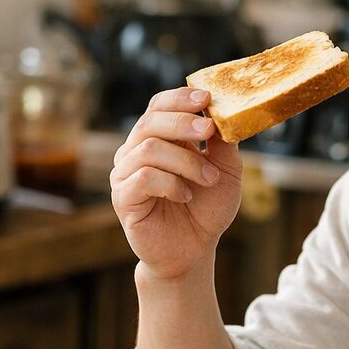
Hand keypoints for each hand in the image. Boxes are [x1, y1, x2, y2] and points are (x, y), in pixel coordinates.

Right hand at [110, 88, 241, 280]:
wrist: (194, 250)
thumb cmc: (207, 208)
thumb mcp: (226, 170)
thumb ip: (223, 142)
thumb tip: (225, 113)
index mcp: (159, 138)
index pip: (159, 105)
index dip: (180, 98)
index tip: (206, 98)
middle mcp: (136, 151)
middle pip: (150, 121)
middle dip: (182, 122)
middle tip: (208, 130)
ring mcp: (125, 174)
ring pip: (149, 149)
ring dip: (185, 161)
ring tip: (208, 178)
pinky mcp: (122, 198)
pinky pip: (142, 179)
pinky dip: (171, 184)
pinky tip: (187, 195)